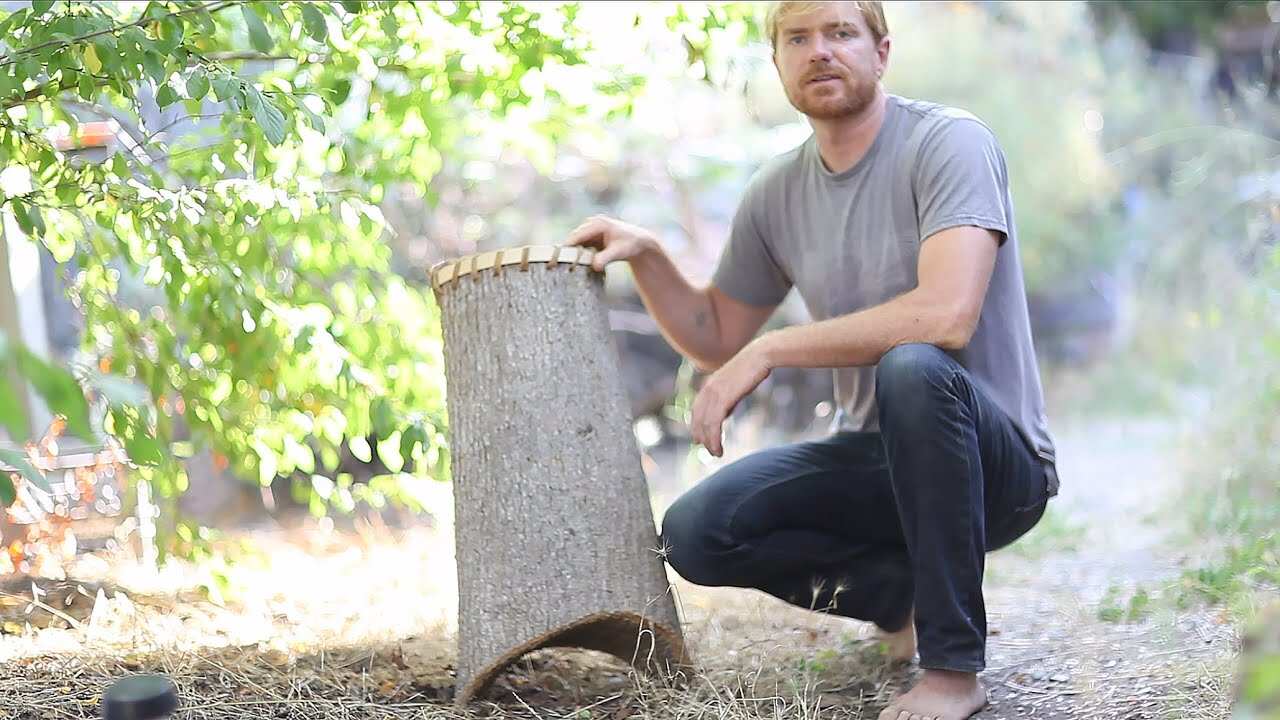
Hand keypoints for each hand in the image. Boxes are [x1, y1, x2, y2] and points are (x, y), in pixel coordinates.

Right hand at [566, 215, 656, 271]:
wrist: (639, 242)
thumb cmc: (630, 245)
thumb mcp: (618, 252)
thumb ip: (605, 258)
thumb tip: (594, 266)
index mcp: (598, 224)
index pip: (577, 236)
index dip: (567, 247)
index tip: (557, 258)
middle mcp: (592, 224)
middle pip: (574, 239)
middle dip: (567, 252)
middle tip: (557, 265)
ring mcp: (591, 230)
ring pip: (576, 243)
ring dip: (571, 253)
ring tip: (564, 267)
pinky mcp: (592, 237)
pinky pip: (581, 246)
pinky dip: (578, 254)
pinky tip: (575, 265)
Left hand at [690, 340, 772, 456]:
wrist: (760, 356)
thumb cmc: (752, 370)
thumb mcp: (735, 386)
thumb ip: (727, 399)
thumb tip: (724, 414)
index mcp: (709, 385)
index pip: (696, 409)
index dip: (696, 425)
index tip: (698, 439)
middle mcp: (707, 389)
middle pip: (697, 419)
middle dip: (701, 436)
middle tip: (708, 450)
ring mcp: (713, 393)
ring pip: (705, 424)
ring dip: (709, 442)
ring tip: (715, 453)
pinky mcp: (722, 398)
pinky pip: (713, 424)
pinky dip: (714, 439)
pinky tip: (718, 448)